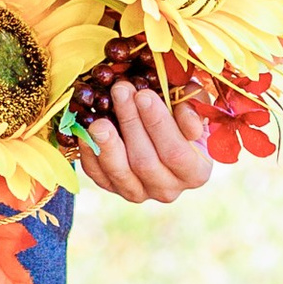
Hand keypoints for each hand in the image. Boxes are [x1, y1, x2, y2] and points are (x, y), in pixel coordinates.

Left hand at [75, 69, 215, 201]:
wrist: (162, 134)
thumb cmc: (180, 116)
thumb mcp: (193, 107)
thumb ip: (193, 107)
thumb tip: (184, 115)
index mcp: (195, 172)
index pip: (176, 152)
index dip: (159, 124)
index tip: (144, 95)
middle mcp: (168, 189)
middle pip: (146, 162)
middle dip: (131, 123)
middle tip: (120, 91)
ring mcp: (140, 192)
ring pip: (121, 173)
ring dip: (108, 145)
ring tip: (100, 121)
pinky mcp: (113, 188)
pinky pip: (99, 175)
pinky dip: (90, 154)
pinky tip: (86, 133)